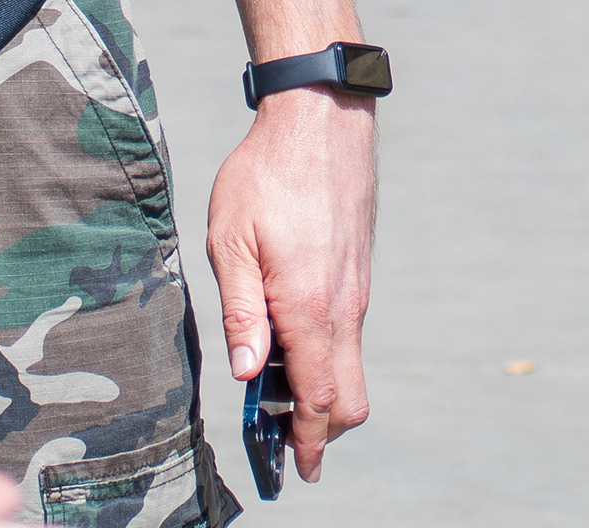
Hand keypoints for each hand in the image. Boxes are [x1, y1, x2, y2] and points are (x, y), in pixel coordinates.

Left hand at [209, 86, 377, 481]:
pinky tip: (287, 339)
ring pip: (351, 366)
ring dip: (319, 391)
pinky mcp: (358, 272)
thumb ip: (241, 311)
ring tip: (271, 388)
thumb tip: (249, 374)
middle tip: (281, 441)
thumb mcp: (231, 241)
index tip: (294, 471)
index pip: (317, 399)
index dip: (306, 443)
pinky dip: (326, 356)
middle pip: (348, 398)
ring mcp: (357, 289)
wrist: (320, 117)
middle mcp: (345, 306)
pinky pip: (349, 334)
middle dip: (320, 430)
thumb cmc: (266, 174)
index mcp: (311, 307)